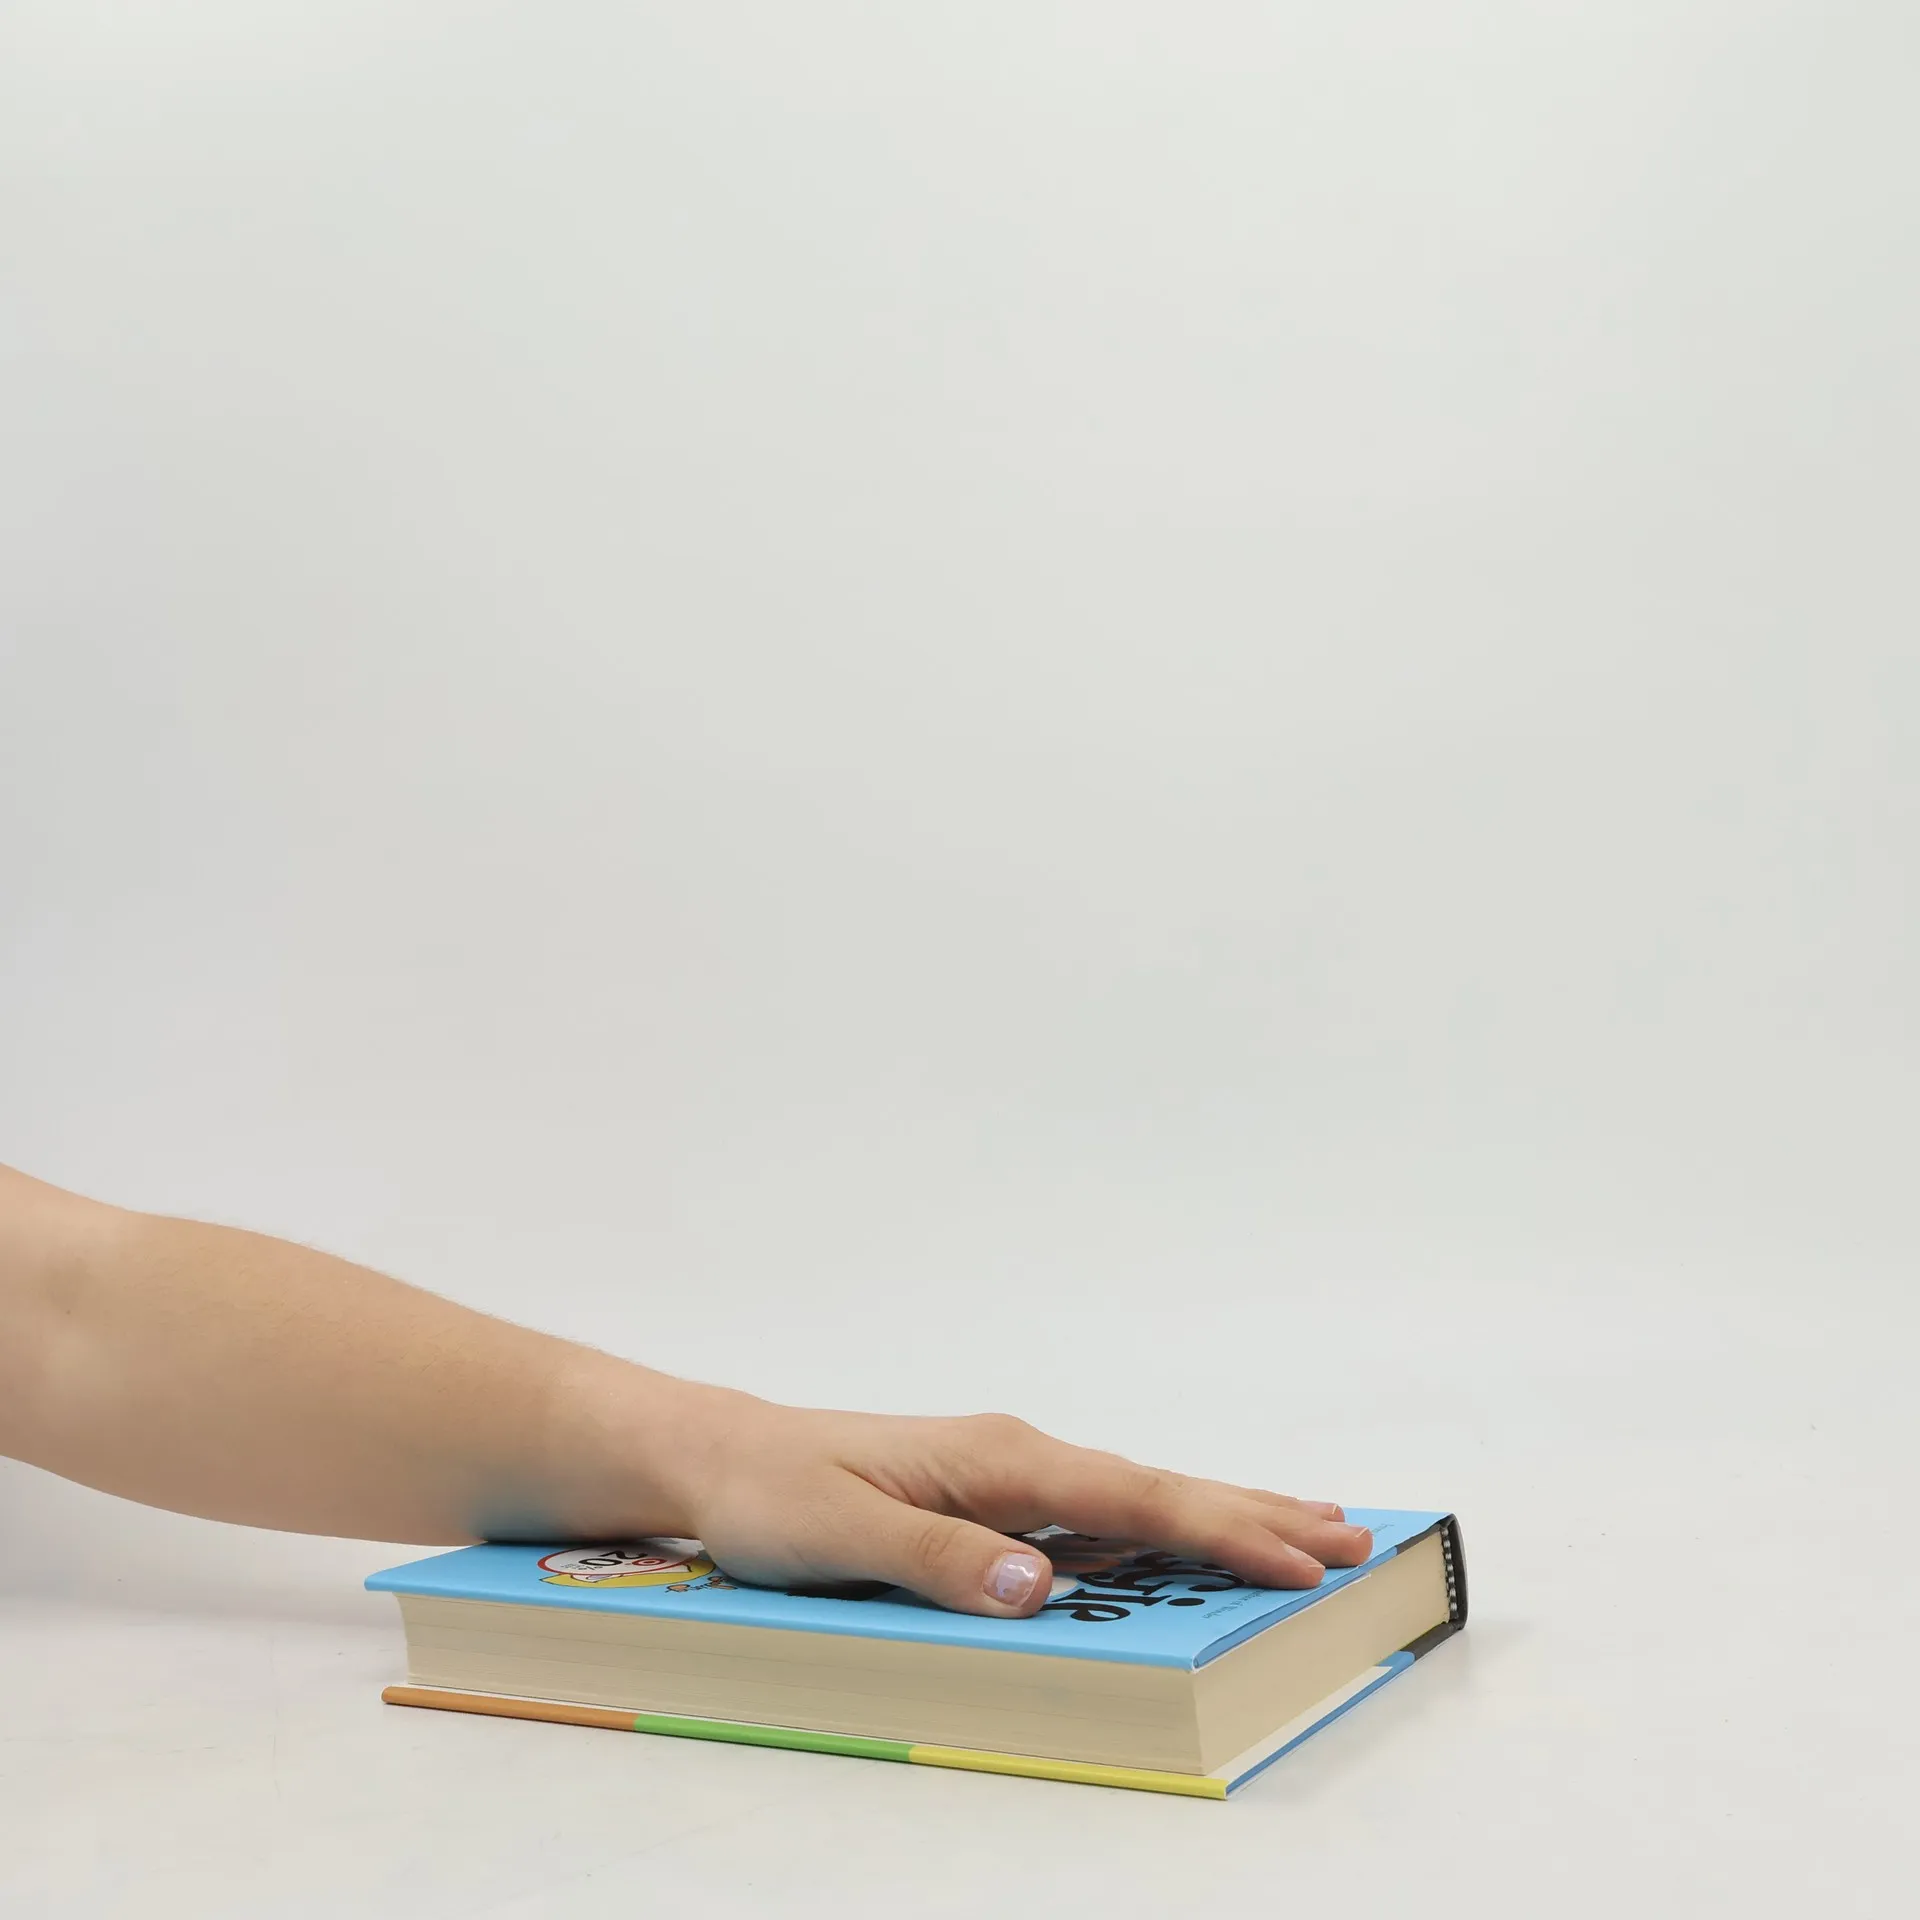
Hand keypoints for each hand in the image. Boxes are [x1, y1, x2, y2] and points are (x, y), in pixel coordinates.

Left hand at [660, 1389, 1373, 1617]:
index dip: (1217, 1528)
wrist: (723, 1455)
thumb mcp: (841, 1536)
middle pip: (1156, 1485)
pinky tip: (1192, 1534)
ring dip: (1224, 1511)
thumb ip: (940, 1560)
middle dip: (1252, 1512)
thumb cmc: (773, 1494)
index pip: (1130, 1496)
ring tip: (1309, 1526)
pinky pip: (1102, 1509)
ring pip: (1139, 1494)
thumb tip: (1042, 1584)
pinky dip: (1167, 1519)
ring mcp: (1008, 1472)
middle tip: (1351, 1533)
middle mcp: (1015, 1455)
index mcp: (995, 1458)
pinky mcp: (994, 1496)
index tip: (1297, 1554)